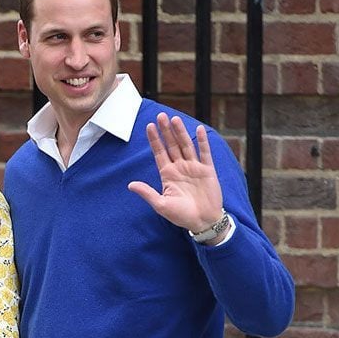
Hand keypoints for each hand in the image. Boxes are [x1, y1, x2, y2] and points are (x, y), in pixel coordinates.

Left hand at [127, 113, 223, 232]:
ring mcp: (194, 167)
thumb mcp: (161, 205)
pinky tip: (198, 130)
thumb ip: (147, 193)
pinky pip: (204, 153)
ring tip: (175, 119)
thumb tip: (130, 185)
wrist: (203, 222)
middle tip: (160, 116)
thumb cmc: (181, 215)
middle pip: (172, 145)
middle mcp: (180, 167)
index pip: (159, 152)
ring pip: (186, 146)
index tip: (149, 126)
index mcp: (167, 174)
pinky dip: (202, 142)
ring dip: (181, 132)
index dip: (155, 140)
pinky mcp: (207, 170)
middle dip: (166, 131)